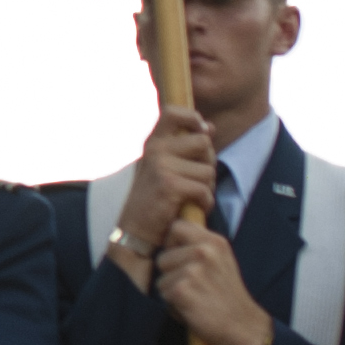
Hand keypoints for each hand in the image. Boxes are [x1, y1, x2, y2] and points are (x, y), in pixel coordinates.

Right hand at [113, 108, 217, 273]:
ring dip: (206, 188)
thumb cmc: (154, 199)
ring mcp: (162, 166)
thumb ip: (186, 147)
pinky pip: (205, 190)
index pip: (174, 112)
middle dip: (207, 164)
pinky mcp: (170, 185)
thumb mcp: (164, 167)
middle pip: (204, 143)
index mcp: (153, 142)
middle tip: (193, 181)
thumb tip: (209, 127)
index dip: (193, 119)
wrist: (135, 231)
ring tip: (189, 198)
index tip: (198, 134)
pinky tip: (191, 208)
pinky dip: (204, 203)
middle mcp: (156, 149)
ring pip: (208, 170)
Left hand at [153, 224, 275, 344]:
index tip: (182, 258)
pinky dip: (173, 304)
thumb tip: (170, 236)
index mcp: (215, 241)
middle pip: (163, 255)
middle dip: (171, 273)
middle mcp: (204, 251)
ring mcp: (193, 270)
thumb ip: (199, 247)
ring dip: (172, 290)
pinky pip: (163, 293)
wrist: (245, 327)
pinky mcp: (183, 290)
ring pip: (161, 276)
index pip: (176, 226)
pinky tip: (192, 308)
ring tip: (195, 297)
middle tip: (194, 286)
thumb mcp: (221, 262)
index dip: (173, 243)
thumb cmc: (227, 297)